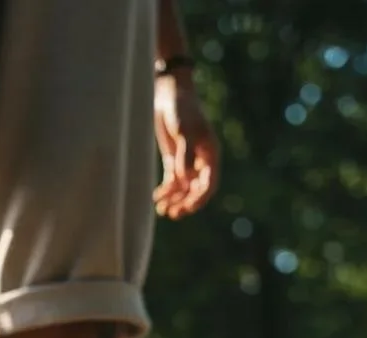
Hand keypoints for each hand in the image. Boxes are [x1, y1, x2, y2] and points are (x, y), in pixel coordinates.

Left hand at [153, 74, 218, 218]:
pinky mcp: (173, 160)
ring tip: (162, 210)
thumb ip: (185, 155)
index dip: (199, 199)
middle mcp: (200, 161)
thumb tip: (185, 180)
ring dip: (174, 200)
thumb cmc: (181, 109)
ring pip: (182, 189)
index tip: (188, 207)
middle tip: (172, 213)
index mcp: (210, 155)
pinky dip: (166, 191)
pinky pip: (171, 181)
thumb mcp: (184, 131)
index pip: (209, 184)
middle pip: (195, 191)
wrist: (168, 94)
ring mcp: (186, 161)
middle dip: (185, 203)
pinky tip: (157, 197)